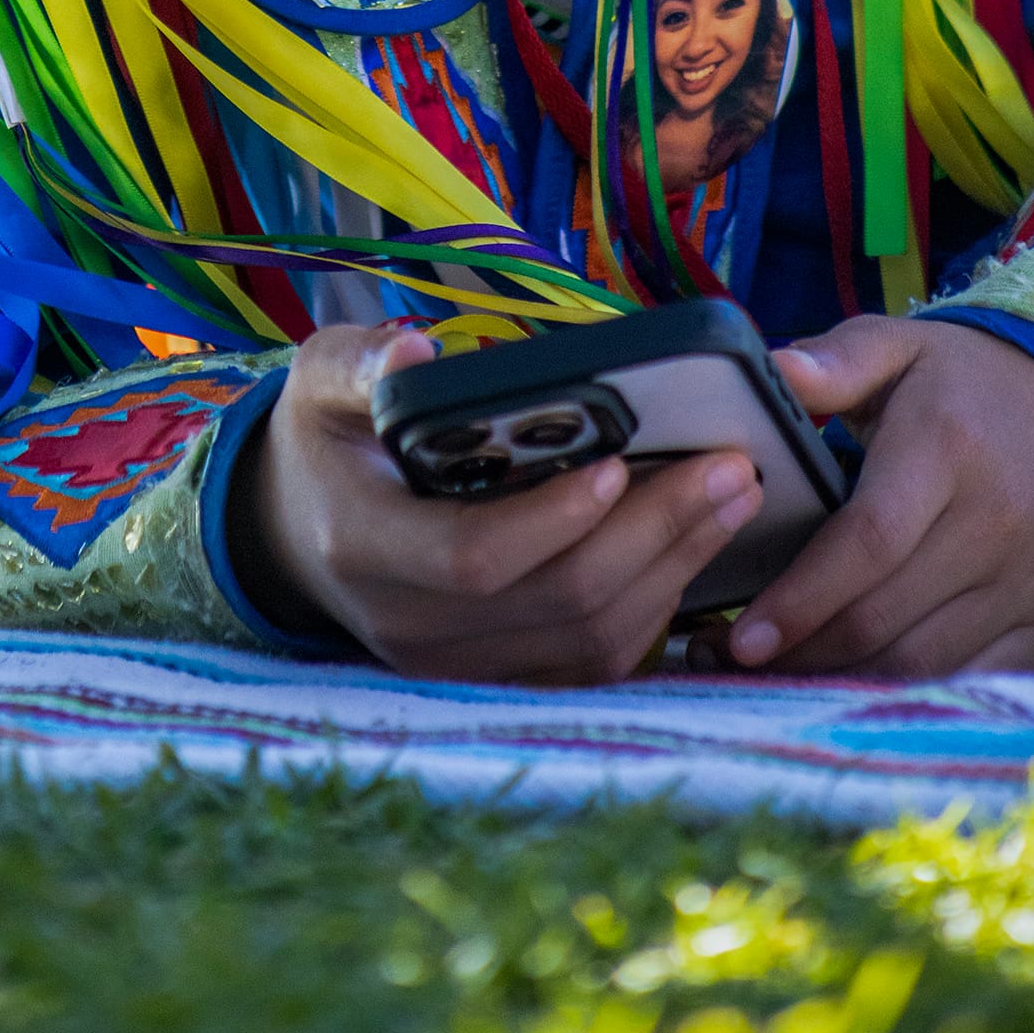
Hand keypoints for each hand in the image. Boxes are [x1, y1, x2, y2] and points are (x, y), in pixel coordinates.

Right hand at [237, 323, 763, 682]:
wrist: (299, 532)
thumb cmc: (329, 438)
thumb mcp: (321, 381)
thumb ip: (361, 363)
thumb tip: (415, 354)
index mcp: (363, 546)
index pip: (472, 558)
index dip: (553, 520)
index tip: (623, 464)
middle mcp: (409, 627)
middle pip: (556, 603)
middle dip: (656, 535)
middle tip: (733, 468)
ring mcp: (456, 667)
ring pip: (589, 641)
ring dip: (674, 570)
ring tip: (734, 495)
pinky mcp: (497, 678)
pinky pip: (593, 662)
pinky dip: (655, 606)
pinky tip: (694, 545)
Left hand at [720, 317, 1033, 679]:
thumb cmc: (965, 383)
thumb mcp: (901, 348)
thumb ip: (835, 359)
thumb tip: (772, 369)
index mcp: (946, 451)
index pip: (869, 541)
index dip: (803, 597)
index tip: (741, 635)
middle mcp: (994, 527)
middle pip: (886, 616)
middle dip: (802, 651)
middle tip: (730, 663)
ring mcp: (1026, 587)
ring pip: (921, 662)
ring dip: (842, 682)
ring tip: (772, 683)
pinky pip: (967, 683)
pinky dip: (904, 696)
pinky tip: (848, 692)